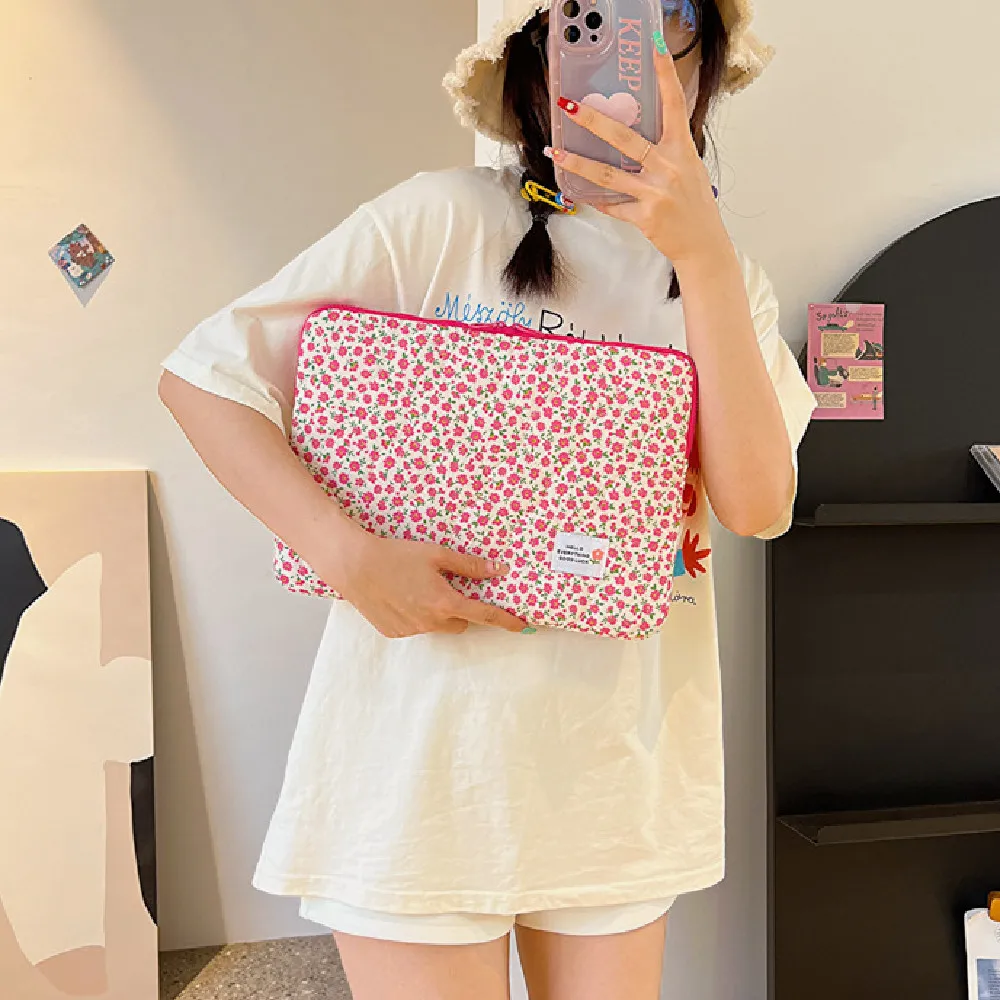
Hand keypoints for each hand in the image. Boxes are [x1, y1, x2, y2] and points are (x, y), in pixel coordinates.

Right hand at [319, 528, 531, 638]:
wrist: (354, 565)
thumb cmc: (396, 555)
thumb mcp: (436, 554)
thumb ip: (469, 566)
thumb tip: (498, 571)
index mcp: (445, 602)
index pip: (484, 615)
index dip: (505, 620)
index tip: (522, 625)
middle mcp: (430, 622)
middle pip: (461, 624)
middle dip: (461, 611)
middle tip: (449, 588)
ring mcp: (411, 630)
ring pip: (437, 626)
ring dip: (437, 613)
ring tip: (417, 588)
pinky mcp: (394, 632)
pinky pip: (415, 627)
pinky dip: (415, 616)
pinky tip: (400, 596)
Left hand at [547, 44, 728, 266]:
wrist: (703, 243)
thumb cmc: (696, 204)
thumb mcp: (690, 167)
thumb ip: (670, 146)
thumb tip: (650, 125)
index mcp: (682, 149)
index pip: (673, 105)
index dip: (665, 76)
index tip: (654, 49)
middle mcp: (667, 167)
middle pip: (624, 138)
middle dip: (594, 121)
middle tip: (570, 106)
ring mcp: (654, 193)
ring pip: (608, 174)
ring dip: (578, 163)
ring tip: (556, 153)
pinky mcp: (643, 217)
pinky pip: (612, 205)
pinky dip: (596, 200)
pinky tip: (578, 192)